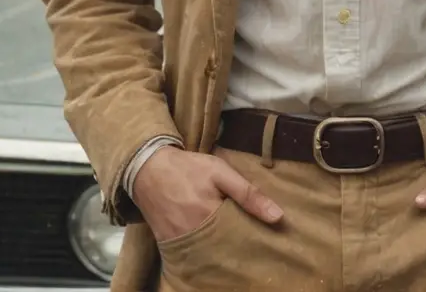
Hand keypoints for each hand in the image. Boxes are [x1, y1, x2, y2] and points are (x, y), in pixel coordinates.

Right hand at [133, 146, 282, 242]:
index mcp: (211, 216)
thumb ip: (248, 194)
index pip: (241, 237)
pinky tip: (213, 247)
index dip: (254, 238)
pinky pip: (191, 255)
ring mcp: (181, 243)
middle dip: (239, 247)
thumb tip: (277, 216)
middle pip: (225, 251)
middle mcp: (196, 236)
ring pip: (209, 256)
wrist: (148, 169)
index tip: (268, 239)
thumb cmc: (189, 168)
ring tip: (235, 245)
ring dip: (222, 252)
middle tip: (253, 243)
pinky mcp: (169, 245)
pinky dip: (203, 252)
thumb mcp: (221, 172)